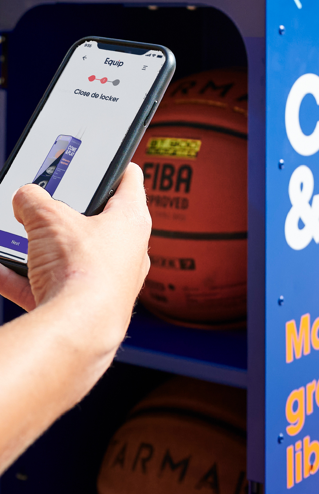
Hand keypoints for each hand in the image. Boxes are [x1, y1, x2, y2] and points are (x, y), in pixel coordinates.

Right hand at [0, 164, 150, 355]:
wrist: (77, 334)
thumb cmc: (82, 271)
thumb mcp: (48, 219)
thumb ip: (33, 200)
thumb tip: (25, 197)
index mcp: (131, 220)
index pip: (129, 179)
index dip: (112, 163)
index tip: (98, 159)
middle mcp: (127, 252)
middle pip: (96, 220)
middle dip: (66, 211)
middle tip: (46, 201)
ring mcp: (109, 283)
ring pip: (71, 256)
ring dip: (43, 248)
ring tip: (19, 237)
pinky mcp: (86, 309)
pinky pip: (53, 287)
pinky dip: (27, 280)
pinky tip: (2, 273)